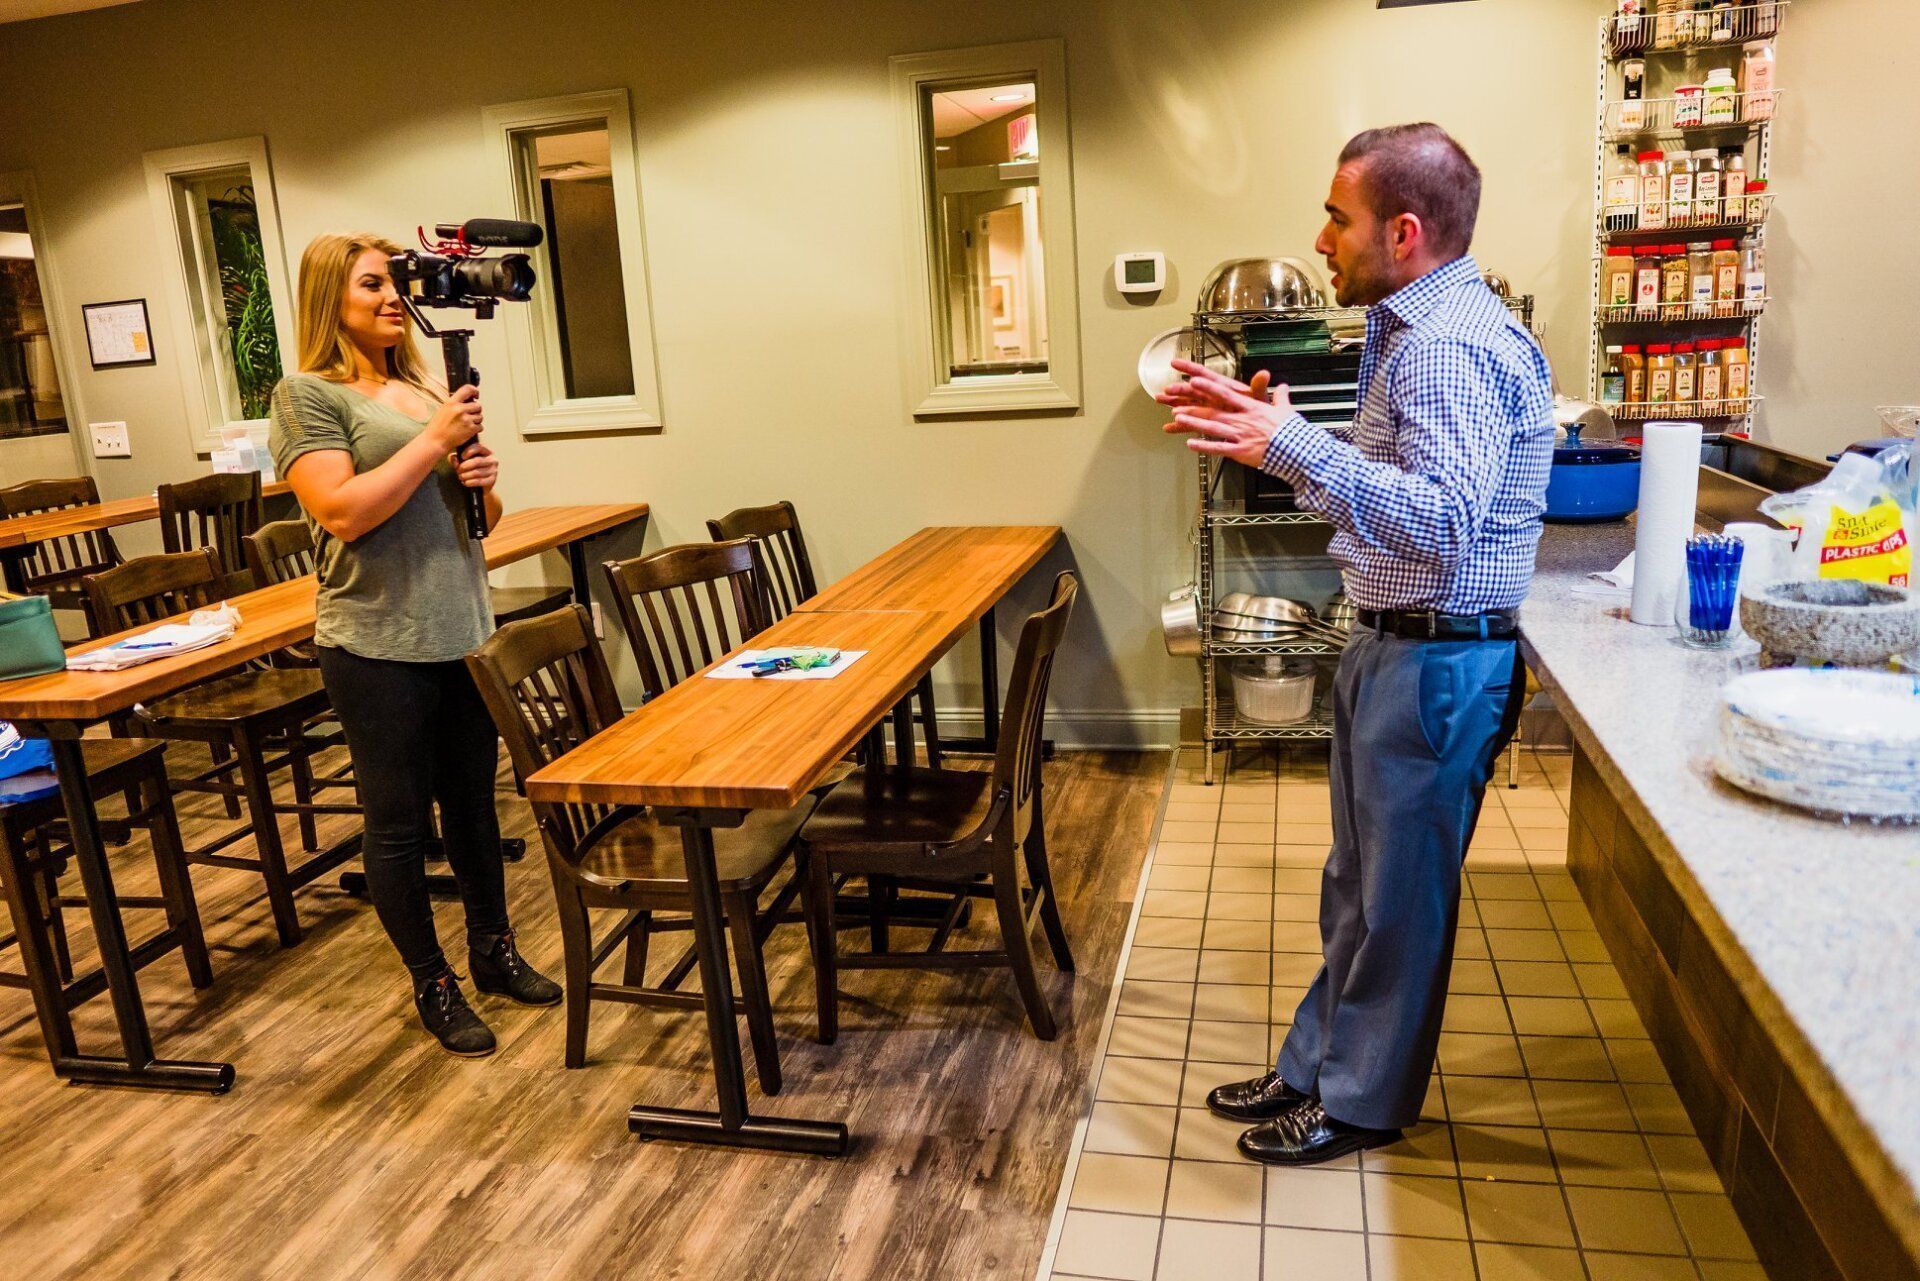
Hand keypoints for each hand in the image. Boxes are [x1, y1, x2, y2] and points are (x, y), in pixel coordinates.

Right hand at [426, 384, 482, 453]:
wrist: (435, 441)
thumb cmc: (438, 427)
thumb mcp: (443, 409)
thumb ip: (455, 403)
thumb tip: (468, 399)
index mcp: (451, 403)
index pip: (467, 389)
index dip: (475, 391)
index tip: (476, 394)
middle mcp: (460, 409)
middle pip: (477, 405)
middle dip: (475, 411)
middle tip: (468, 416)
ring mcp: (466, 419)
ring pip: (480, 416)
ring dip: (476, 420)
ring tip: (466, 424)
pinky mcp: (471, 429)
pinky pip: (480, 426)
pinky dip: (476, 429)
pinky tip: (467, 430)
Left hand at [452, 439, 497, 492]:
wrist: (478, 486)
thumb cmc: (469, 470)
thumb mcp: (461, 462)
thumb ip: (455, 458)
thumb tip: (455, 460)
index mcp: (486, 452)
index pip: (478, 447)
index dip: (469, 451)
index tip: (461, 457)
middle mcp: (492, 460)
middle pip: (477, 461)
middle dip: (465, 466)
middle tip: (458, 470)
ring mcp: (494, 470)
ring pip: (477, 472)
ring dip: (466, 475)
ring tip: (460, 477)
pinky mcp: (492, 480)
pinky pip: (480, 481)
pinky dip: (470, 482)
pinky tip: (465, 482)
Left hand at [1157, 359, 1293, 468]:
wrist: (1296, 450)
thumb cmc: (1291, 430)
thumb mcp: (1285, 409)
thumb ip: (1281, 396)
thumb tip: (1283, 386)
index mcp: (1252, 407)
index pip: (1226, 394)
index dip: (1209, 386)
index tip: (1194, 379)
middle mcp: (1242, 420)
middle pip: (1214, 410)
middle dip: (1194, 404)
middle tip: (1177, 400)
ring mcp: (1239, 436)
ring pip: (1212, 428)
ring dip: (1194, 423)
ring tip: (1178, 418)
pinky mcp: (1240, 451)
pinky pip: (1218, 448)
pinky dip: (1204, 446)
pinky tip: (1190, 444)